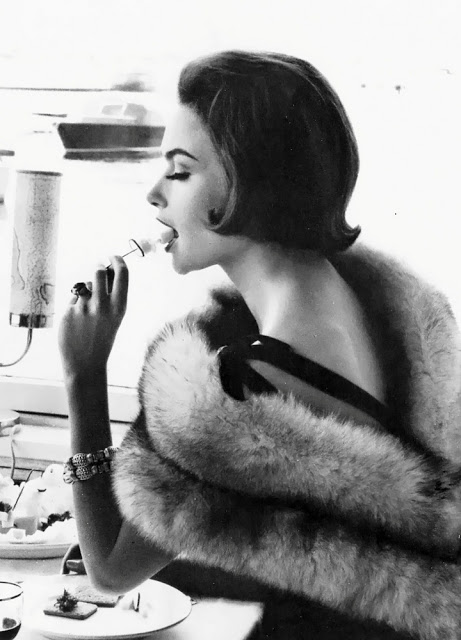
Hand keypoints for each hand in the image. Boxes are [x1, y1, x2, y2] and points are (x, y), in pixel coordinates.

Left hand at [58, 256, 127, 377]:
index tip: (112, 256)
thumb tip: (105, 271)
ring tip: (87, 309)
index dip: (117, 260)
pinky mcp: (69, 312)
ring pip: (84, 286)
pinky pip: (73, 300)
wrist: (86, 363)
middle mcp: (103, 305)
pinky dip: (75, 307)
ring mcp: (85, 308)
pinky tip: (78, 322)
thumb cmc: (102, 338)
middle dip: (97, 268)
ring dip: (86, 292)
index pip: (122, 273)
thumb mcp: (115, 317)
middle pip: (98, 271)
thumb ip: (112, 295)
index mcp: (119, 306)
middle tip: (97, 270)